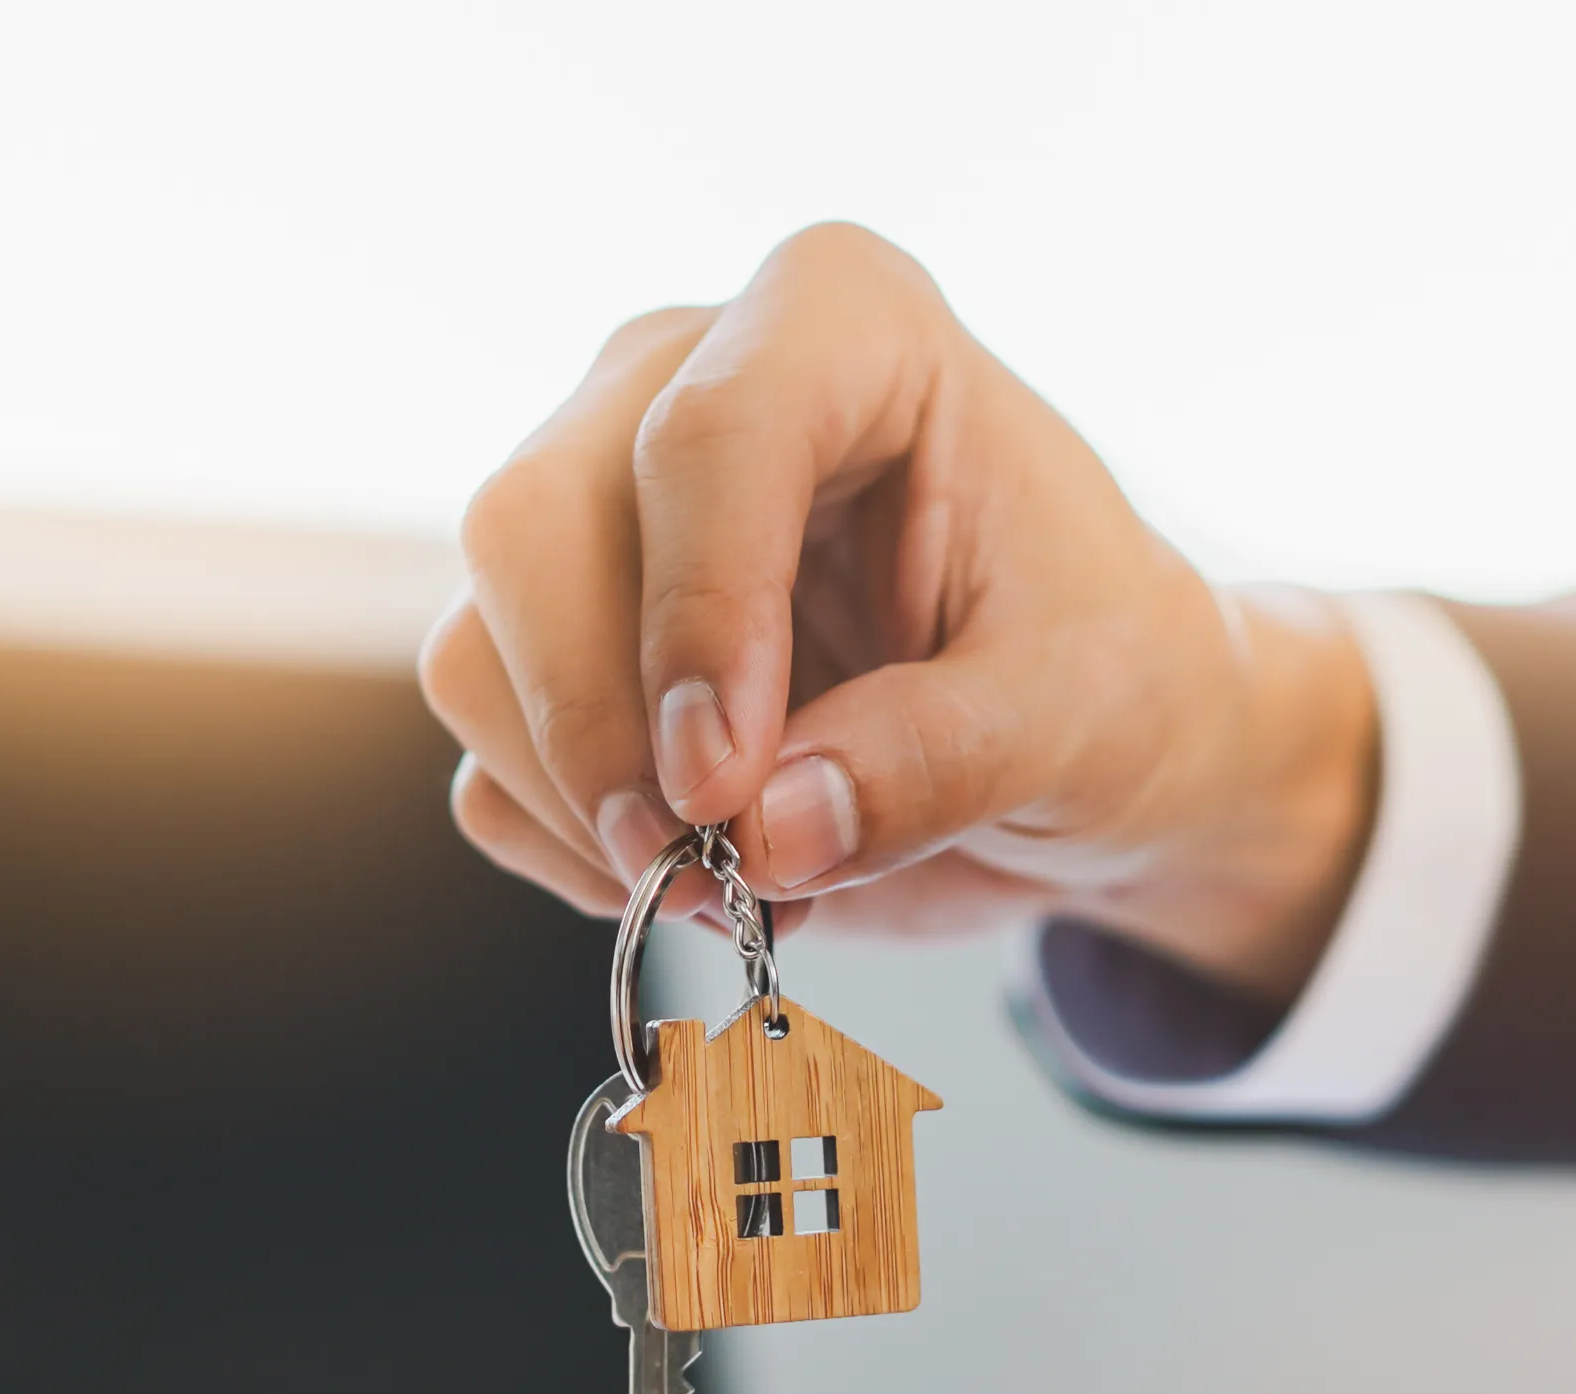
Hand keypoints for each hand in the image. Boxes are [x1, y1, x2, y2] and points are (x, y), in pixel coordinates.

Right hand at [421, 222, 1376, 1000]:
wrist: (1070, 746)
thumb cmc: (1099, 675)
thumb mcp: (1076, 715)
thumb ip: (935, 762)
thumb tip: (765, 831)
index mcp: (840, 326)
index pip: (704, 434)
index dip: (697, 616)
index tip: (729, 788)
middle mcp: (677, 387)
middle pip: (530, 528)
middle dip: (601, 728)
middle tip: (705, 866)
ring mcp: (595, 519)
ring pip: (477, 652)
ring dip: (583, 808)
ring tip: (735, 886)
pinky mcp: (558, 652)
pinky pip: (487, 763)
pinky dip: (570, 851)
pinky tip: (693, 873)